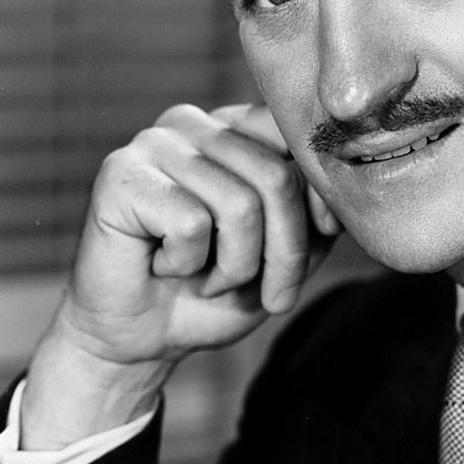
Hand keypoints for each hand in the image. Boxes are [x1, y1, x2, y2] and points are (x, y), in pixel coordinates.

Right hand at [21, 104, 340, 446]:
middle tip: (270, 294)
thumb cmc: (212, 293)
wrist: (138, 340)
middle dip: (285, 253)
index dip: (319, 200)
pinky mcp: (120, 175)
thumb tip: (343, 196)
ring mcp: (153, 144)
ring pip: (239, 205)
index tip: (322, 240)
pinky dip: (187, 265)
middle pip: (276, 178)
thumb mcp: (284, 254)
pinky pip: (190, 224)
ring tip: (207, 279)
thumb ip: (315, 217)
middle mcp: (194, 123)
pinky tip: (163, 266)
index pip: (298, 142)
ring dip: (235, 268)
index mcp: (234, 128)